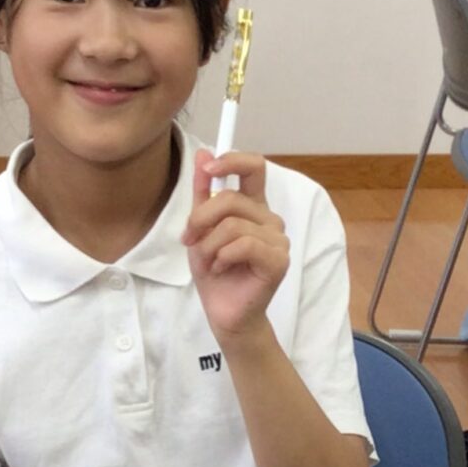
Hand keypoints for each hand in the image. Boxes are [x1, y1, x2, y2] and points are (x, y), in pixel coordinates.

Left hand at [184, 146, 289, 340]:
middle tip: (189, 240)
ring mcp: (278, 239)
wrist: (224, 312)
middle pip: (230, 198)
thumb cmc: (215, 272)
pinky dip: (222, 257)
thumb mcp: (199, 228)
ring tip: (210, 262)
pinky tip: (221, 269)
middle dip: (200, 219)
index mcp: (253, 206)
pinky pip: (243, 244)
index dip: (232, 161)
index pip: (254, 167)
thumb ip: (202, 193)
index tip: (208, 169)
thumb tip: (203, 154)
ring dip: (209, 245)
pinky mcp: (278, 260)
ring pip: (233, 225)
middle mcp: (269, 219)